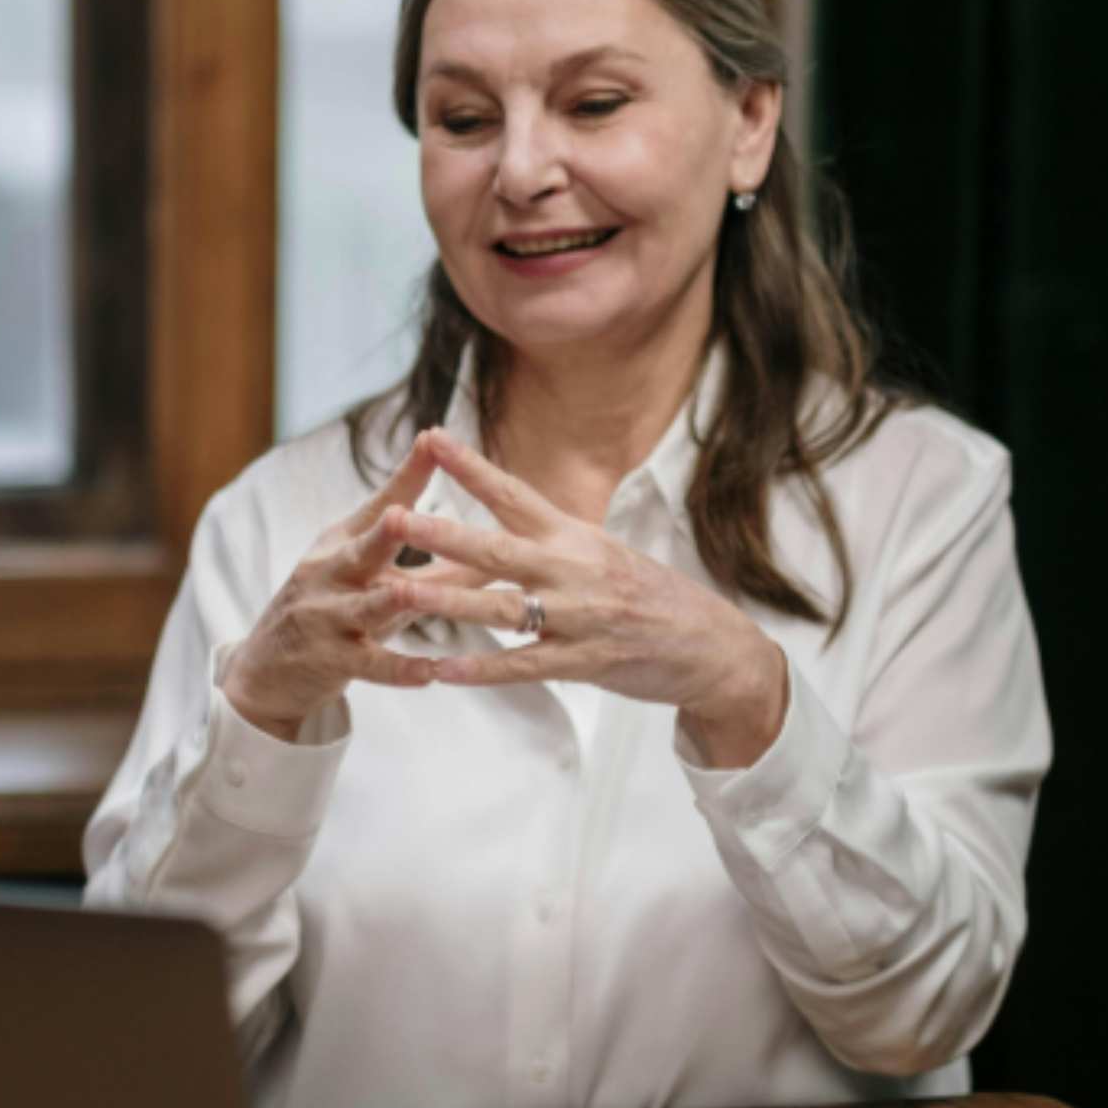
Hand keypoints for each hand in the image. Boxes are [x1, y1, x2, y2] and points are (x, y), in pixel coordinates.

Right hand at [220, 433, 443, 741]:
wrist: (266, 669)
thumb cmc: (336, 611)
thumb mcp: (371, 578)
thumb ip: (427, 564)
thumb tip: (497, 548)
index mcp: (343, 541)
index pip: (380, 502)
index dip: (408, 474)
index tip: (434, 439)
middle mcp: (331, 571)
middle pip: (363, 548)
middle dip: (384, 531)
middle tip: (402, 513)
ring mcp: (327, 616)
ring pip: (363, 606)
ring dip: (387, 598)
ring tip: (408, 591)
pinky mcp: (330, 659)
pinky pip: (371, 665)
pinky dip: (402, 670)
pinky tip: (431, 674)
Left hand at [385, 429, 788, 768]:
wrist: (714, 645)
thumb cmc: (652, 597)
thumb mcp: (604, 555)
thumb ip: (552, 544)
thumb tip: (500, 527)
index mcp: (575, 536)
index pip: (514, 493)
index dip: (470, 466)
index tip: (430, 437)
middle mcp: (574, 569)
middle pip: (497, 546)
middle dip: (442, 532)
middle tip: (394, 517)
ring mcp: (579, 617)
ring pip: (501, 608)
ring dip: (447, 602)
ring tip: (400, 594)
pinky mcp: (585, 662)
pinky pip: (523, 666)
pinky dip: (481, 669)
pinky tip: (442, 670)